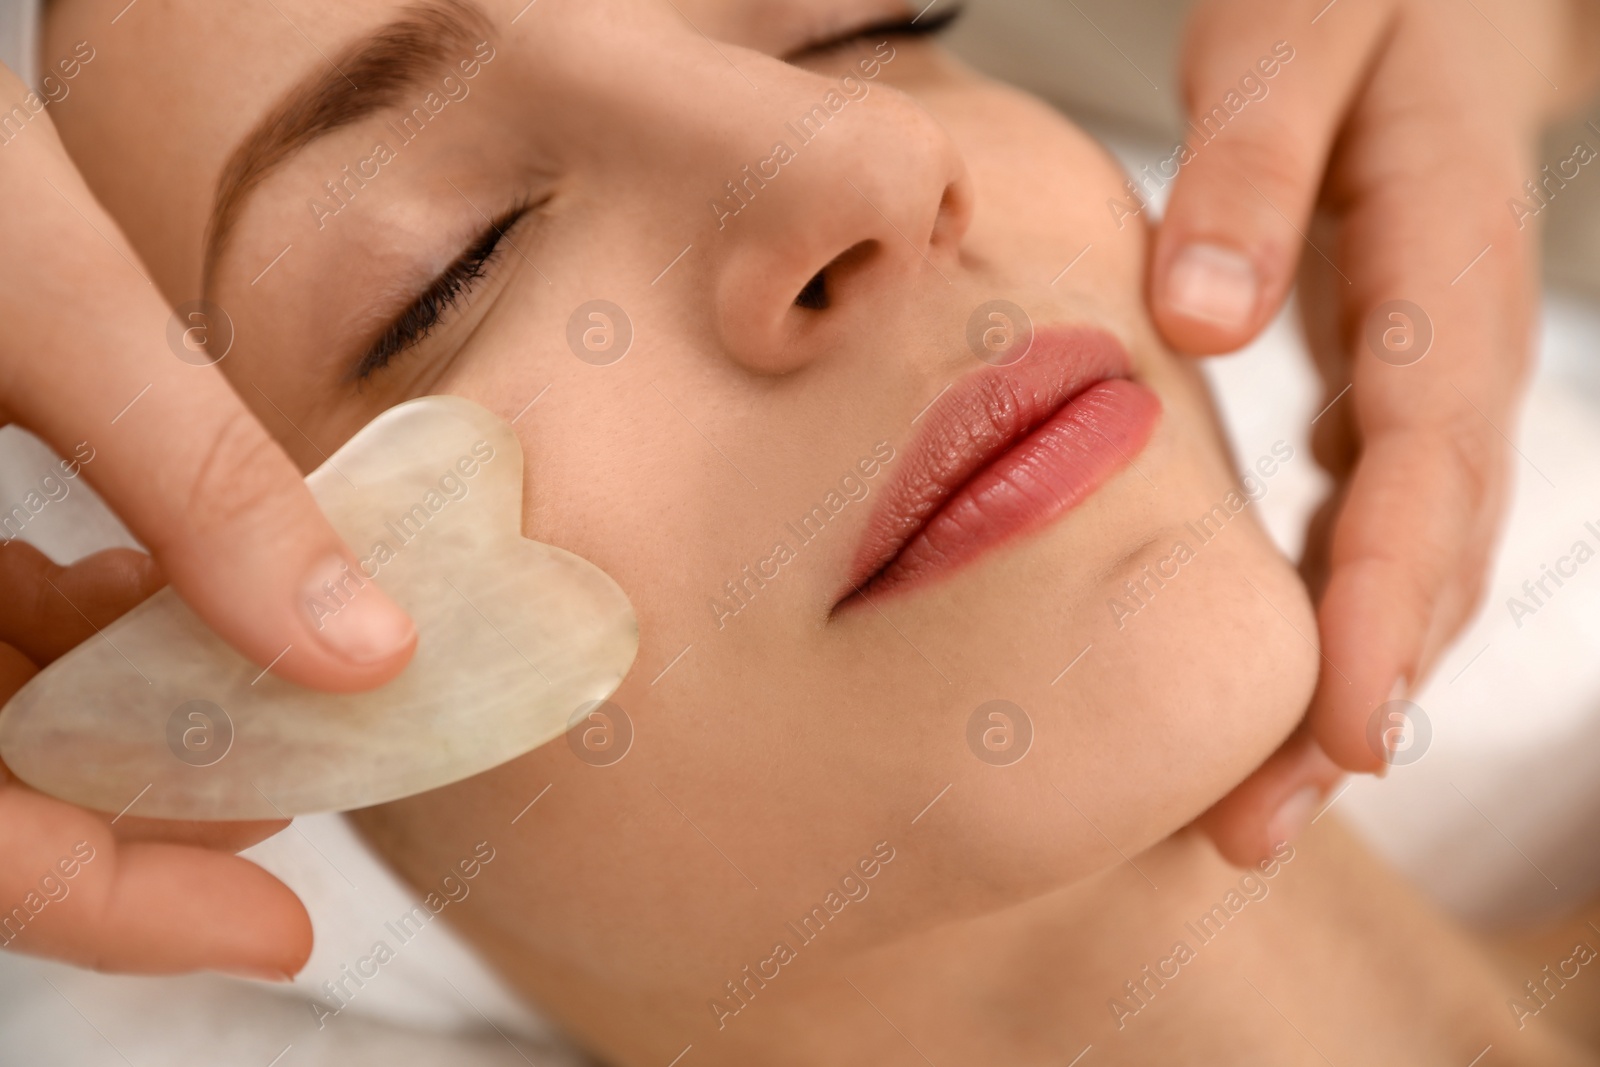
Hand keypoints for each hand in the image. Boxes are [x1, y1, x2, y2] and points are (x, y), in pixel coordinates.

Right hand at [0, 62, 416, 973]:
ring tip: (282, 667)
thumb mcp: (41, 303)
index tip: (280, 930)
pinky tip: (174, 577)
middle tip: (316, 770)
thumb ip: (201, 480)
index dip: (117, 908)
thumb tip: (366, 644)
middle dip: (160, 793)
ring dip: (142, 701)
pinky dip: (83, 622)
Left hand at [1151, 0, 1599, 863]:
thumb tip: (1199, 318)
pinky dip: (1329, 610)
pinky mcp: (1390, 385)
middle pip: (1425, 544)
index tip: (1342, 724)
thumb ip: (1252, 160)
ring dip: (1341, 680)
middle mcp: (1455, 342)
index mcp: (1442, 257)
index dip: (1390, 596)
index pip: (1428, 454)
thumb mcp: (1294, 32)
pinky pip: (1374, 519)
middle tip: (1256, 828)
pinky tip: (1269, 686)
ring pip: (1406, 554)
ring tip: (1251, 809)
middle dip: (1357, 691)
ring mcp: (1431, 373)